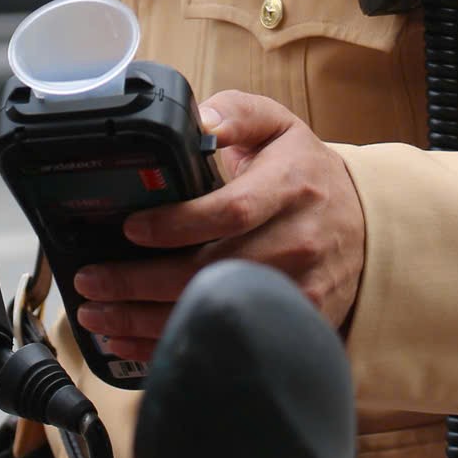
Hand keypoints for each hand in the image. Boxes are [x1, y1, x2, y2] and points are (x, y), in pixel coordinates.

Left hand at [70, 91, 366, 364]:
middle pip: (211, 272)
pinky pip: (229, 339)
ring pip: (214, 312)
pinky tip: (132, 340)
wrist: (366, 225)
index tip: (131, 228)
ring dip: (146, 320)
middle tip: (92, 280)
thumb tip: (200, 121)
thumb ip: (237, 113)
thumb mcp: (280, 127)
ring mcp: (300, 289)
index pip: (230, 211)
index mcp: (290, 186)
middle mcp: (298, 241)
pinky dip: (175, 344)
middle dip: (141, 282)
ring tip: (97, 313)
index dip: (176, 225)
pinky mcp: (297, 322)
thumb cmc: (306, 175)